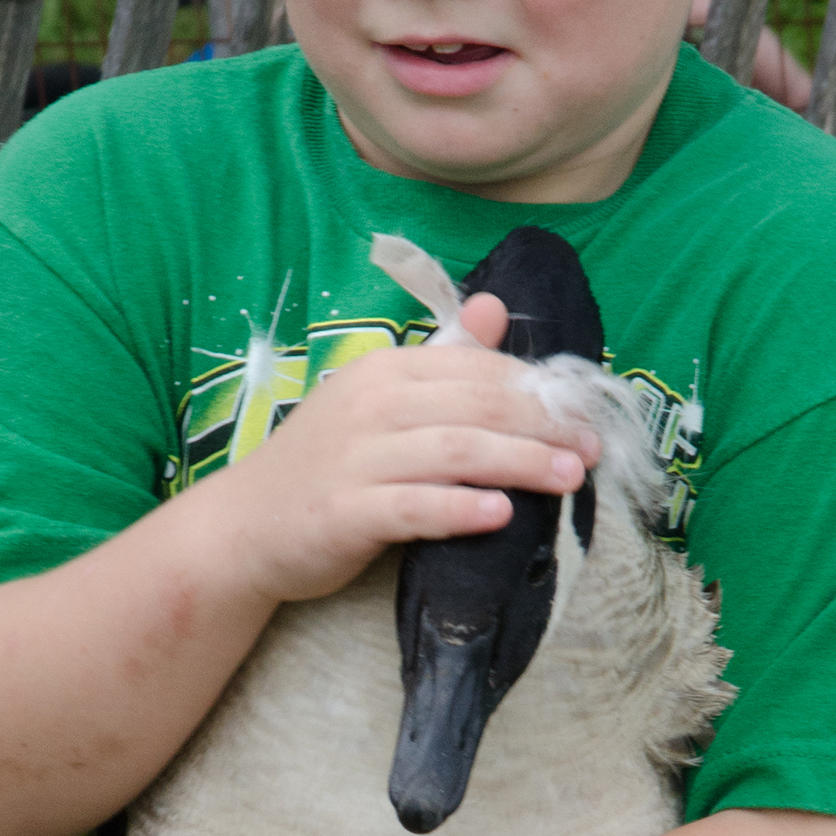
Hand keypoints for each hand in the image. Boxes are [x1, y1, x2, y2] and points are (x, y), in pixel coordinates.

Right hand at [218, 292, 597, 609]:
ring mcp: (355, 460)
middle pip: (475, 405)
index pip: (477, 369)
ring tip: (569, 478)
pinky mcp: (344, 513)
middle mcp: (370, 406)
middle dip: (543, 425)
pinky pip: (413, 507)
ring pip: (455, 451)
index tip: (583, 414)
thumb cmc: (324, 466)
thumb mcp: (378, 400)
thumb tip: (493, 306)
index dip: (538, 390)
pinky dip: (460, 508)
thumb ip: (441, 361)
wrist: (243, 528)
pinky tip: (501, 514)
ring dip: (520, 463)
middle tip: (591, 449)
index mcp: (384, 371)